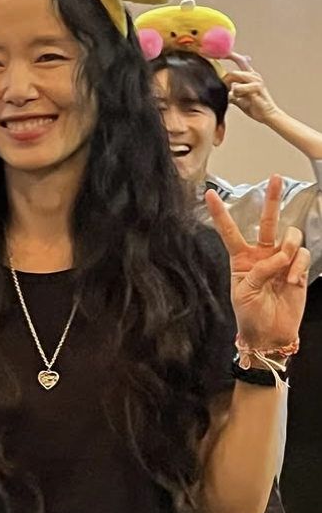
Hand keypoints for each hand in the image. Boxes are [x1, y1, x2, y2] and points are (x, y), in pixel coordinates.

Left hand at [205, 175, 309, 349]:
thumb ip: (258, 271)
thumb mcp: (243, 293)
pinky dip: (298, 266)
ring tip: (284, 268)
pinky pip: (303, 255)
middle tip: (274, 178)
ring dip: (289, 248)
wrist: (269, 334)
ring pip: (290, 236)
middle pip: (266, 221)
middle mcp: (261, 254)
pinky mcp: (298, 268)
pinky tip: (291, 281)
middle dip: (271, 199)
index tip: (210, 194)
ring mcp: (281, 260)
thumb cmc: (250, 315)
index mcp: (240, 258)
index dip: (220, 213)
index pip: (229, 231)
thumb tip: (279, 257)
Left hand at [224, 53, 278, 123]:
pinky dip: (236, 95)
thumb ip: (231, 92)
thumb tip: (220, 90)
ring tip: (237, 98)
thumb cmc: (254, 106)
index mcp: (250, 76)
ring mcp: (256, 80)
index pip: (240, 60)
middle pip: (232, 73)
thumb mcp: (238, 98)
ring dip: (232, 90)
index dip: (231, 55)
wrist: (267, 115)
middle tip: (224, 92)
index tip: (220, 54)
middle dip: (225, 83)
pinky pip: (238, 88)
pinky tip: (243, 99)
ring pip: (234, 78)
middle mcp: (254, 75)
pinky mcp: (257, 87)